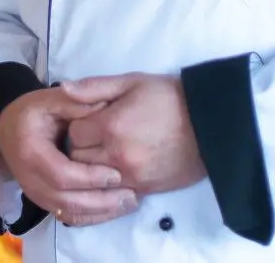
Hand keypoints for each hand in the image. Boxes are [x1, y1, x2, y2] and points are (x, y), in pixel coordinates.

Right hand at [0, 86, 139, 225]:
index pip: (61, 174)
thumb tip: (103, 106)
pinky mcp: (44, 202)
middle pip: (66, 201)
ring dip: (100, 213)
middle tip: (130, 196)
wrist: (8, 129)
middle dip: (100, 201)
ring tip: (128, 203)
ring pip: (68, 213)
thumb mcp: (49, 99)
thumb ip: (74, 102)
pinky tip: (113, 210)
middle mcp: (30, 179)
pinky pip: (68, 216)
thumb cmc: (33, 112)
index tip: (116, 174)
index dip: (89, 177)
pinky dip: (92, 217)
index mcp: (31, 152)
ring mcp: (36, 194)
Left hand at [63, 73, 206, 195]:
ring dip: (93, 168)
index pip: (74, 134)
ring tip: (105, 152)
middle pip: (78, 159)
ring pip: (92, 180)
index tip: (88, 119)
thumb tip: (63, 88)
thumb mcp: (132, 82)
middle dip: (82, 148)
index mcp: (110, 125)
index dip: (78, 125)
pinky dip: (110, 182)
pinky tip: (118, 168)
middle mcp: (116, 155)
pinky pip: (113, 192)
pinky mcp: (143, 190)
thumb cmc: (169, 98)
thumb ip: (95, 87)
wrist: (210, 124)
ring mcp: (130, 176)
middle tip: (94, 137)